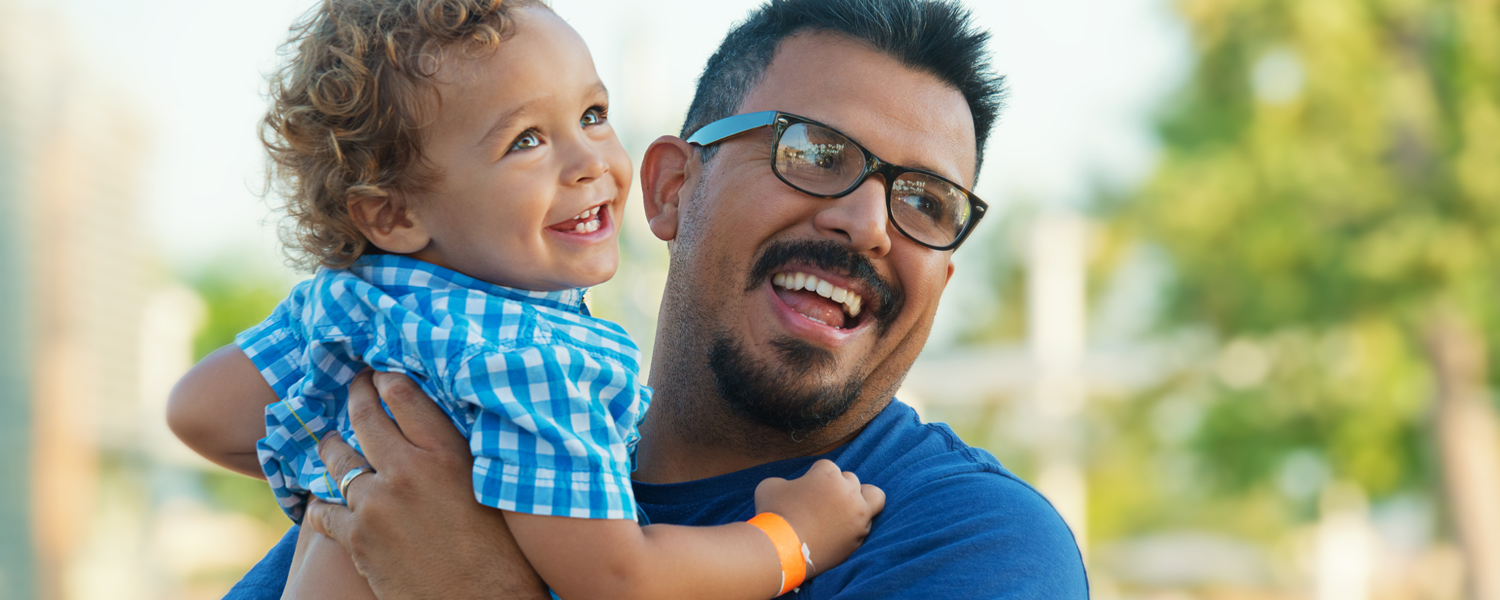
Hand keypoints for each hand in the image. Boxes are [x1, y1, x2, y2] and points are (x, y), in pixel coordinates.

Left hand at [303, 370, 547, 599]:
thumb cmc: (500, 550)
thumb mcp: (489, 485)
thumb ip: (461, 451)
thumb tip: (439, 422)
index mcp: (448, 453)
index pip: (405, 395)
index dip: (387, 378)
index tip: (380, 373)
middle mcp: (409, 471)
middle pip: (365, 418)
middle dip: (355, 397)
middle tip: (352, 387)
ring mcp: (377, 504)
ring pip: (338, 460)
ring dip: (331, 448)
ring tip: (329, 442)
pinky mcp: (358, 539)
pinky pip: (322, 511)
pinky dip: (319, 504)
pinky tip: (319, 501)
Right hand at [753, 459, 884, 576]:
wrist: (781, 552)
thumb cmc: (773, 515)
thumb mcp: (770, 485)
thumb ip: (787, 480)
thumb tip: (792, 487)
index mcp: (828, 474)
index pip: (827, 467)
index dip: (814, 477)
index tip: (807, 490)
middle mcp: (848, 491)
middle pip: (850, 480)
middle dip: (837, 488)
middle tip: (823, 502)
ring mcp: (857, 515)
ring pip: (873, 496)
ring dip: (861, 499)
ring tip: (849, 508)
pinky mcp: (859, 536)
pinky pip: (867, 524)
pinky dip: (857, 524)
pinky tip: (843, 529)